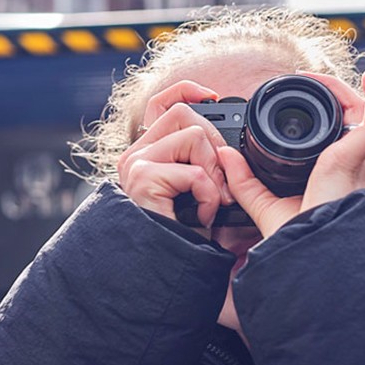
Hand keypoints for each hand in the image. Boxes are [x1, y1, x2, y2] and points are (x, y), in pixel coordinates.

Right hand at [115, 80, 232, 229]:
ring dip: (213, 172)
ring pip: (192, 136)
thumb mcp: (196, 193)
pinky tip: (202, 218)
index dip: (189, 90)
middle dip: (214, 144)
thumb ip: (202, 164)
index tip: (213, 98)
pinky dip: (208, 196)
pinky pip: (193, 172)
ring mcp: (135, 166)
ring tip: (210, 202)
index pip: (162, 103)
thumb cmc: (184, 240)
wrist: (165, 274)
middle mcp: (135, 156)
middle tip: (219, 182)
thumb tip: (229, 148)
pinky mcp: (142, 180)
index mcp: (148, 154)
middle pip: (183, 113)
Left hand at [218, 68, 364, 238]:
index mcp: (338, 175)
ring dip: (339, 89)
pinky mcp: (358, 157)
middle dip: (329, 96)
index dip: (324, 114)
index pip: (338, 136)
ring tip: (313, 77)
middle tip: (301, 82)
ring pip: (360, 113)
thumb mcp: (264, 204)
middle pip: (349, 119)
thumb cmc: (298, 238)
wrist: (308, 254)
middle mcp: (354, 166)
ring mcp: (360, 161)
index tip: (298, 98)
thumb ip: (244, 180)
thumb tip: (225, 154)